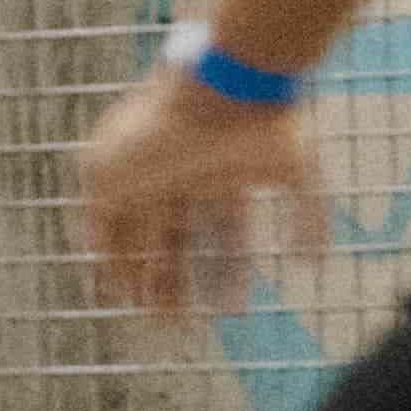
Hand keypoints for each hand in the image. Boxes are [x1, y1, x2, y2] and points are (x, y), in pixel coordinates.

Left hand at [67, 62, 319, 325]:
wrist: (226, 83)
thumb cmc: (267, 122)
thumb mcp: (298, 175)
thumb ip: (309, 219)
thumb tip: (314, 267)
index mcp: (222, 172)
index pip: (222, 234)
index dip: (225, 273)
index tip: (229, 311)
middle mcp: (181, 172)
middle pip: (177, 241)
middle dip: (181, 285)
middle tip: (184, 327)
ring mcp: (144, 169)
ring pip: (139, 237)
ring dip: (144, 280)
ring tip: (158, 321)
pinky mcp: (109, 168)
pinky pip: (96, 222)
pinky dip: (101, 256)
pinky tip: (111, 291)